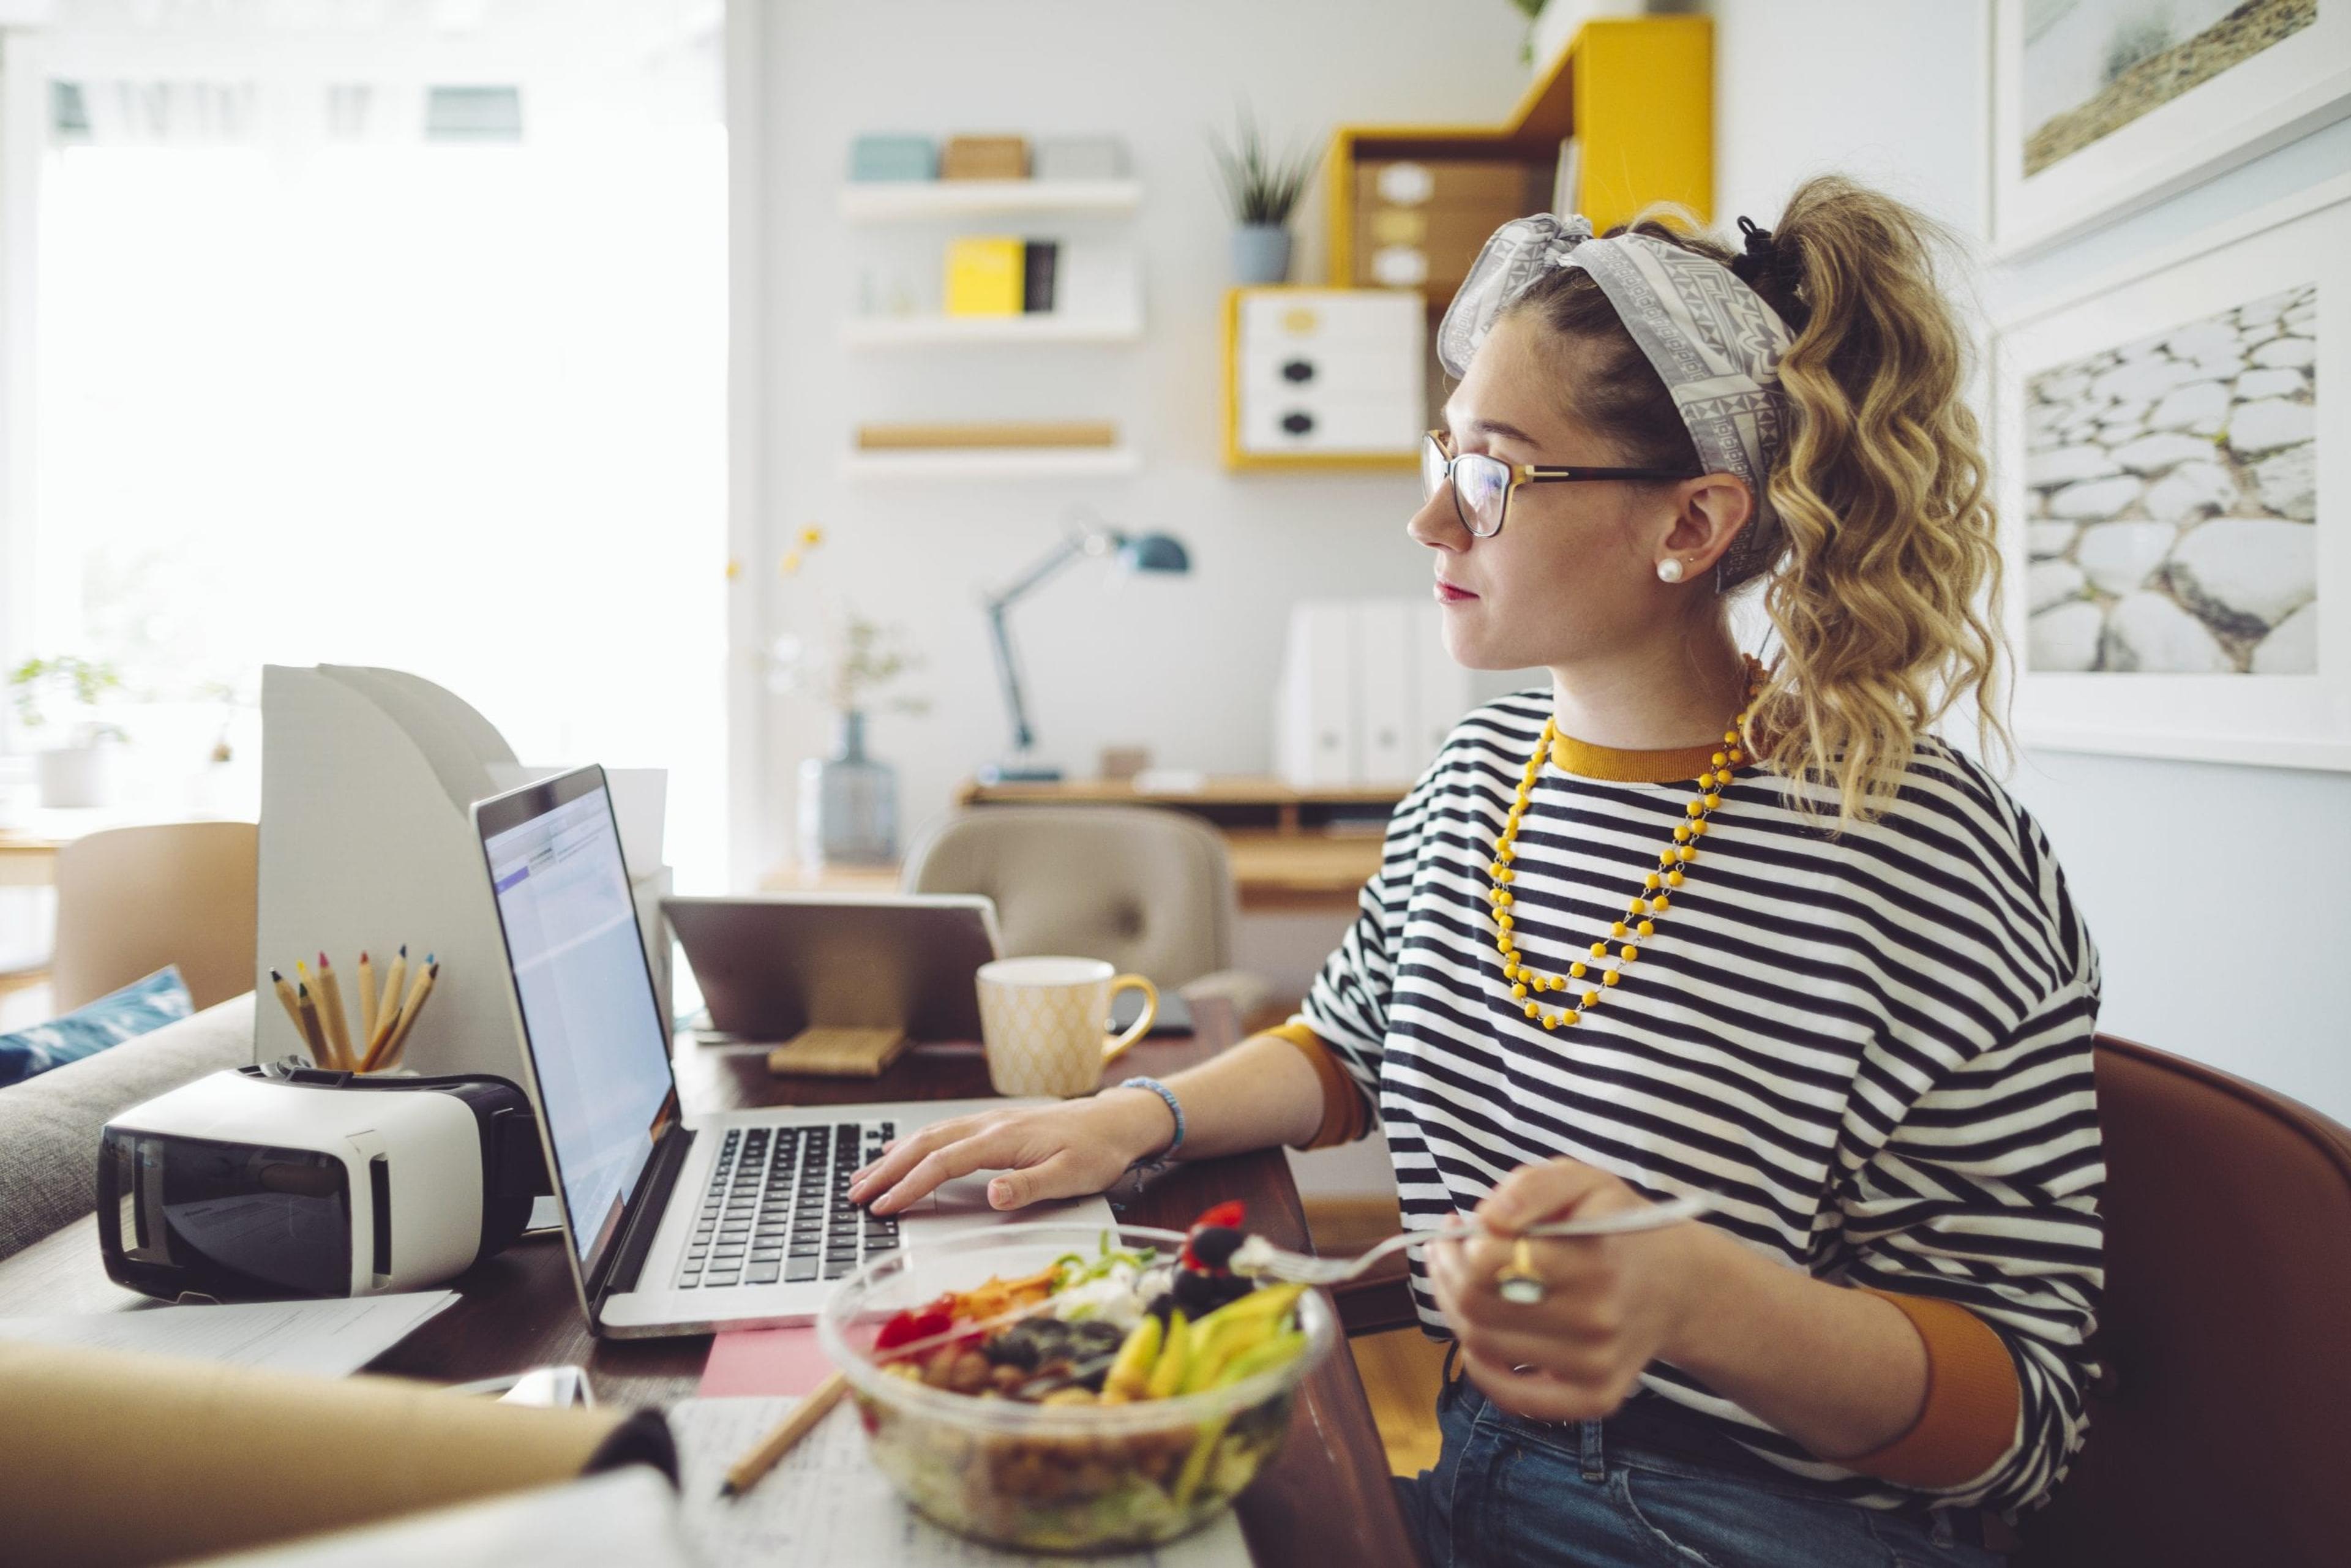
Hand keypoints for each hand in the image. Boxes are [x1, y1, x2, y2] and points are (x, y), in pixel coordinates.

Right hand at [846, 1088, 1174, 1215]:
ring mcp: (989, 1122)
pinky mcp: (994, 1126)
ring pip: (929, 1135)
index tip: (883, 1206)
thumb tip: (992, 1194)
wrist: (1117, 1122)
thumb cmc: (1098, 1151)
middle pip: (925, 1145)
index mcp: (1002, 1139)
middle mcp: (989, 1125)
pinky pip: (942, 1131)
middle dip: (887, 1170)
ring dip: (894, 1155)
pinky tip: (898, 1149)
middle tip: (855, 1194)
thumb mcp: (1072, 1176)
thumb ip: (1030, 1186)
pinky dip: (913, 1142)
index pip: (943, 1163)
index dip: (909, 1185)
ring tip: (863, 1175)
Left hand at [1426, 1157, 1715, 1423]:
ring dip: (1454, 1310)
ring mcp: (1596, 1367)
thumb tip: (1488, 1220)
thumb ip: (1531, 1188)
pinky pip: (1511, 1397)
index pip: (1488, 1262)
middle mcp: (1598, 1320)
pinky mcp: (1595, 1399)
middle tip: (1448, 1250)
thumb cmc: (1615, 1226)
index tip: (1461, 1225)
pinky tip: (1478, 1333)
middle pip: (1477, 1305)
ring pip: (1482, 1346)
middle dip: (1447, 1272)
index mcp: (1594, 1261)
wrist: (1675, 1285)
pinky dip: (1480, 1367)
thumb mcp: (1582, 1181)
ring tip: (1461, 1280)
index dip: (1460, 1242)